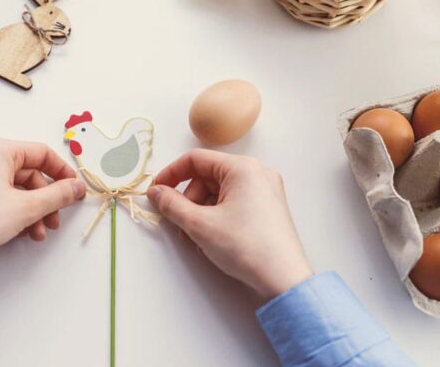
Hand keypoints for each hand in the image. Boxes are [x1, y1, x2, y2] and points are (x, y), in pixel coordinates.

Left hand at [0, 138, 86, 273]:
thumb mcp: (26, 208)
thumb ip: (57, 196)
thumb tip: (76, 187)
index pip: (41, 153)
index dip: (63, 173)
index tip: (74, 192)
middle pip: (26, 172)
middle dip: (44, 201)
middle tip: (53, 223)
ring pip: (9, 186)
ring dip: (28, 210)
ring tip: (35, 234)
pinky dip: (8, 209)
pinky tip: (16, 231)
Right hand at [148, 150, 312, 300]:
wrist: (283, 280)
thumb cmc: (246, 247)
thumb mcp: (199, 224)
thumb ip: (171, 204)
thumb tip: (156, 192)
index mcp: (242, 168)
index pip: (196, 160)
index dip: (171, 175)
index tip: (156, 192)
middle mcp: (257, 173)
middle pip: (207, 178)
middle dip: (188, 201)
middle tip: (180, 225)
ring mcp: (265, 191)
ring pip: (219, 193)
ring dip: (200, 213)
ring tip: (197, 239)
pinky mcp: (268, 209)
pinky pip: (233, 204)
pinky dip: (217, 218)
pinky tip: (212, 240)